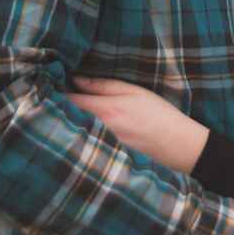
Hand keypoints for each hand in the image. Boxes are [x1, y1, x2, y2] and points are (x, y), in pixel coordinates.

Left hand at [67, 77, 207, 171]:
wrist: (176, 145)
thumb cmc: (158, 113)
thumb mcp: (134, 91)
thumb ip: (104, 85)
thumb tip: (77, 79)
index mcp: (104, 110)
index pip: (69, 100)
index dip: (59, 90)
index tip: (57, 82)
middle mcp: (98, 129)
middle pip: (68, 116)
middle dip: (61, 105)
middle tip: (59, 93)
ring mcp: (101, 144)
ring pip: (76, 128)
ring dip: (71, 118)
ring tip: (72, 107)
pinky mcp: (106, 154)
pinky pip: (87, 139)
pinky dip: (83, 131)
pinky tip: (87, 125)